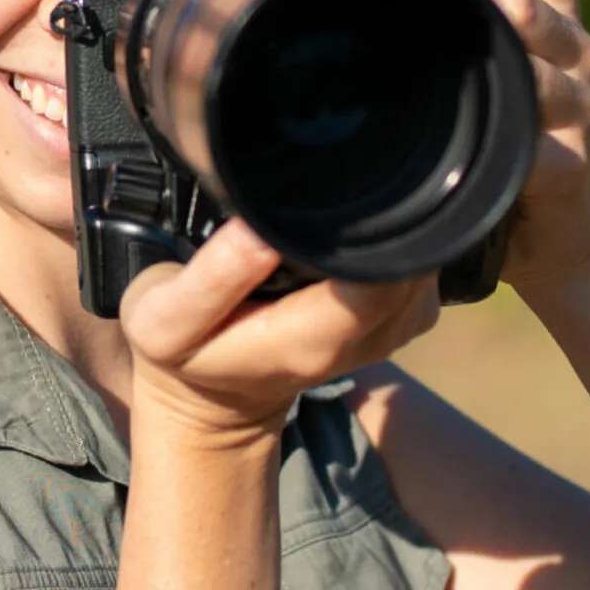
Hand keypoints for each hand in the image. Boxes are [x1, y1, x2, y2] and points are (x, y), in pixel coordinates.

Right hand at [120, 220, 440, 435]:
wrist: (217, 401)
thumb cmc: (187, 355)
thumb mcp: (166, 322)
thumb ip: (211, 280)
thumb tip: (257, 232)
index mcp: (314, 339)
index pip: (379, 276)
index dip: (373, 227)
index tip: (342, 191)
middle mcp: (367, 340)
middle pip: (412, 262)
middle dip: (382, 218)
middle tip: (333, 189)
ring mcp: (390, 334)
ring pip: (423, 263)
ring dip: (390, 231)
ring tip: (335, 211)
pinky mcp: (397, 323)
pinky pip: (418, 270)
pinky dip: (393, 246)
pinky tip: (347, 239)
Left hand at [410, 0, 589, 290]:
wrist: (551, 236)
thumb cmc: (492, 136)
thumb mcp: (465, 62)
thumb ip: (432, 18)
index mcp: (545, 2)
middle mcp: (570, 39)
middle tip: (430, 2)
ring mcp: (577, 98)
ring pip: (540, 47)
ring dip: (495, 45)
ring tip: (464, 54)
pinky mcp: (571, 159)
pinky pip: (535, 135)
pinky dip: (499, 129)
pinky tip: (472, 140)